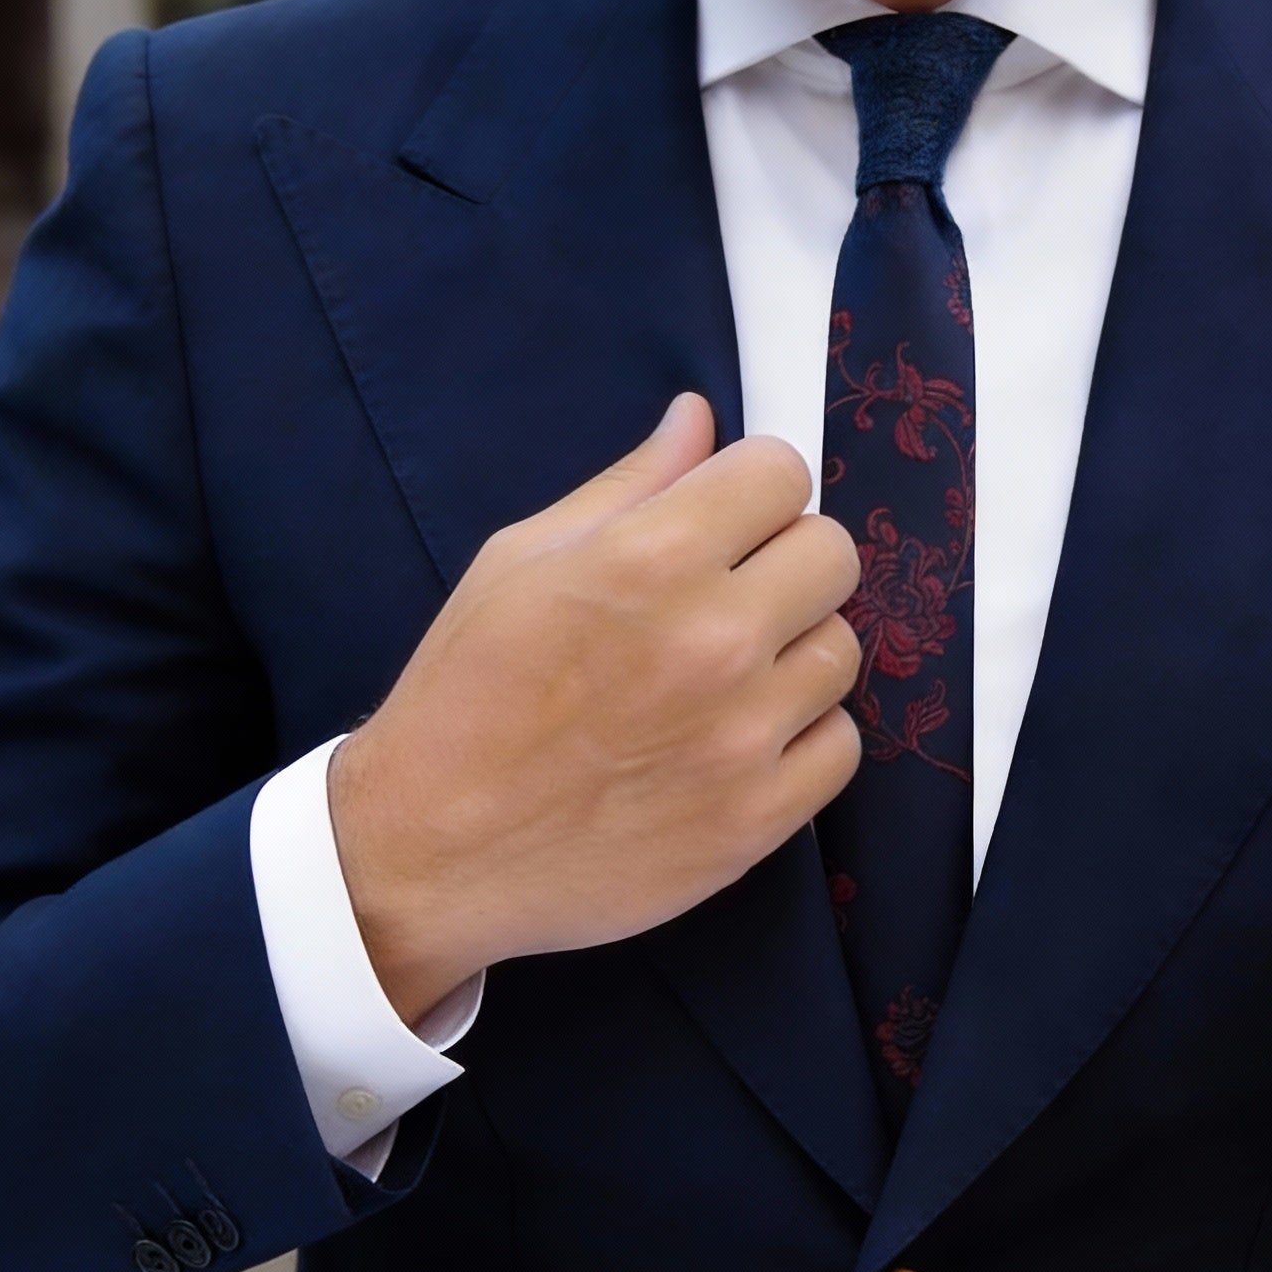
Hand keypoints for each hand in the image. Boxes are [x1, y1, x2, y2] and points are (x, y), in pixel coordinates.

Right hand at [330, 393, 862, 1022]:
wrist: (430, 852)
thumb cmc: (463, 698)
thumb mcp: (519, 562)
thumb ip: (626, 487)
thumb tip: (698, 420)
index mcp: (650, 558)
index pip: (781, 472)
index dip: (752, 489)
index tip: (728, 520)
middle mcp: (714, 640)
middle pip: (832, 555)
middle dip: (786, 561)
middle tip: (731, 596)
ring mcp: (744, 736)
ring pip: (842, 650)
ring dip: (794, 653)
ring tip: (725, 679)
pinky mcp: (758, 818)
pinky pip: (841, 745)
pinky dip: (803, 738)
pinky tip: (739, 740)